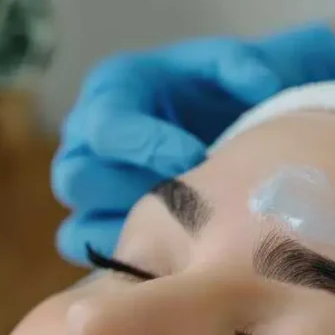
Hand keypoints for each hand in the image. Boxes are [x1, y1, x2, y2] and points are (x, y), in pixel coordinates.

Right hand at [51, 24, 334, 263]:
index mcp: (115, 90)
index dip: (146, 145)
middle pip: (79, 178)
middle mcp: (91, 141)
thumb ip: (241, 67)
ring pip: (78, 226)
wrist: (236, 120)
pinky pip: (95, 259)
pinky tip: (171, 269)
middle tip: (185, 206)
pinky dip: (126, 269)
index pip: (108, 124)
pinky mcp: (104, 228)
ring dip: (126, 241)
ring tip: (180, 245)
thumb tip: (257, 83)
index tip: (197, 158)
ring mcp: (95, 191)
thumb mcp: (235, 66)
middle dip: (131, 197)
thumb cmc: (226, 90)